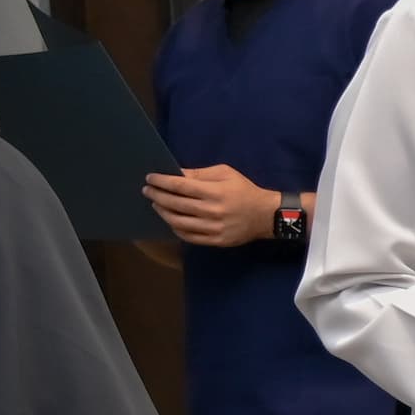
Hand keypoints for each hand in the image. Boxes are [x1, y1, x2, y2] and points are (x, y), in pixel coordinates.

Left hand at [143, 163, 280, 247]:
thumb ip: (200, 173)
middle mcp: (213, 211)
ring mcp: (213, 228)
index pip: (181, 186)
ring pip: (178, 222)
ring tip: (157, 205)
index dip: (162, 182)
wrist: (266, 215)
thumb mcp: (226, 173)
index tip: (150, 178)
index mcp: (216, 192)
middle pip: (176, 204)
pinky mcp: (215, 240)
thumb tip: (176, 174)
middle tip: (148, 191)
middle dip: (158, 196)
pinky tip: (171, 220)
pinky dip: (175, 228)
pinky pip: (188, 236)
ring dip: (163, 212)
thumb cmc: (244, 190)